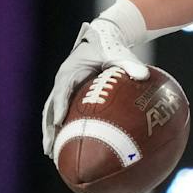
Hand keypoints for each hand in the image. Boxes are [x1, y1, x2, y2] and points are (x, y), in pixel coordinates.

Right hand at [40, 17, 148, 156]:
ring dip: (50, 133)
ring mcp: (64, 88)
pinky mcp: (69, 93)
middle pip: (50, 108)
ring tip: (52, 154)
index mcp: (70, 71)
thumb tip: (144, 76)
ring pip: (51, 113)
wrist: (103, 37)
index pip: (62, 91)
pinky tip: (66, 145)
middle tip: (50, 150)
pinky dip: (60, 128)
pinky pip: (61, 112)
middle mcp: (63, 81)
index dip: (59, 107)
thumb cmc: (111, 46)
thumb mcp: (120, 53)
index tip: (58, 123)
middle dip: (49, 129)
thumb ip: (130, 64)